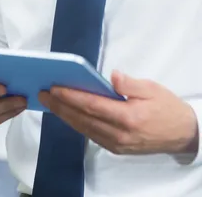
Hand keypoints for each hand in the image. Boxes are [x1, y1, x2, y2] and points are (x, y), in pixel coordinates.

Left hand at [39, 70, 198, 156]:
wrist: (182, 134)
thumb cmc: (166, 107)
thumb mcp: (152, 89)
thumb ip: (130, 84)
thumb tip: (112, 76)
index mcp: (128, 117)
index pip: (93, 106)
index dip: (71, 97)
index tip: (55, 88)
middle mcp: (119, 134)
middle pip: (83, 119)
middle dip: (61, 106)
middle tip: (42, 93)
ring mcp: (117, 144)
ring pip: (84, 128)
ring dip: (65, 115)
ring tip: (49, 102)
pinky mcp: (116, 148)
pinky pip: (91, 134)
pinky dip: (76, 123)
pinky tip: (66, 114)